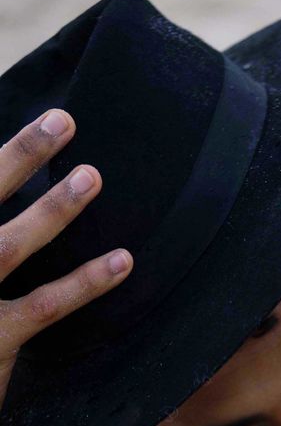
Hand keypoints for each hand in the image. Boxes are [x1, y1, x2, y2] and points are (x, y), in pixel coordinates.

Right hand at [0, 109, 131, 405]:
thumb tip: (16, 214)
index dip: (3, 157)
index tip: (41, 121)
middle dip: (18, 155)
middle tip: (64, 118)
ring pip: (7, 246)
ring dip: (51, 209)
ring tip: (93, 174)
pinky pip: (44, 306)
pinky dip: (86, 282)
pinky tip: (123, 261)